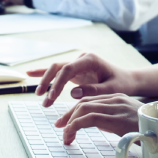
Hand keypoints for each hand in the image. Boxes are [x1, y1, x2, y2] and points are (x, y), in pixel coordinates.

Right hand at [26, 52, 140, 107]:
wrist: (127, 80)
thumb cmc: (121, 84)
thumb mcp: (111, 89)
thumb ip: (94, 90)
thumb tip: (73, 93)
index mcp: (90, 60)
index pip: (68, 69)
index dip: (58, 82)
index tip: (52, 97)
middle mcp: (81, 59)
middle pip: (58, 67)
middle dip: (48, 82)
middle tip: (44, 99)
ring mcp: (77, 63)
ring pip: (55, 70)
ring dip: (46, 83)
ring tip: (41, 99)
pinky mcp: (74, 70)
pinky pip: (58, 71)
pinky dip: (44, 73)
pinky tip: (30, 74)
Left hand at [52, 93, 142, 145]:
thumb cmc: (149, 129)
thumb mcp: (129, 122)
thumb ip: (114, 120)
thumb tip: (99, 125)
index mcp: (119, 99)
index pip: (91, 100)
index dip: (75, 110)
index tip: (67, 122)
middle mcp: (116, 99)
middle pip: (84, 102)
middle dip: (68, 115)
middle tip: (60, 127)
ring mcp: (116, 107)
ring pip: (83, 109)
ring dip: (70, 122)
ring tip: (66, 135)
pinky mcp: (115, 118)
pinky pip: (88, 118)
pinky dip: (75, 126)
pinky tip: (71, 134)